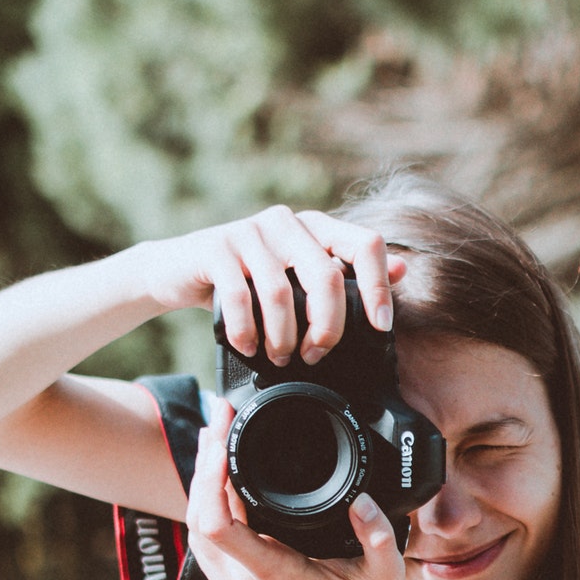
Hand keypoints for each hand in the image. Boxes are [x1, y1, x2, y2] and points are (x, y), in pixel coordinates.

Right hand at [145, 205, 406, 365]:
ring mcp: (249, 231)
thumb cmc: (247, 279)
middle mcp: (287, 221)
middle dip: (328, 327)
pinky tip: (249, 346)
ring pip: (283, 292)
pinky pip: (240, 297)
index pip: (366, 244)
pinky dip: (248, 331)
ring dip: (284, 337)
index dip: (379, 287)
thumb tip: (402, 269)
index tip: (380, 327)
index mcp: (315, 226)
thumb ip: (346, 272)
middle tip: (317, 355)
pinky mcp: (216, 247)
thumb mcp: (297, 276)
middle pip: (327, 276)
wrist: (177, 270)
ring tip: (280, 357)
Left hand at [185, 399, 406, 579]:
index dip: (212, 480)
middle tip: (219, 419)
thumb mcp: (385, 570)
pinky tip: (215, 469)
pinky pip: (204, 536)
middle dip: (204, 464)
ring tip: (214, 434)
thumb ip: (378, 536)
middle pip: (198, 518)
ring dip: (200, 478)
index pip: (219, 526)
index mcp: (273, 573)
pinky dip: (204, 499)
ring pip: (195, 526)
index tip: (224, 442)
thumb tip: (361, 500)